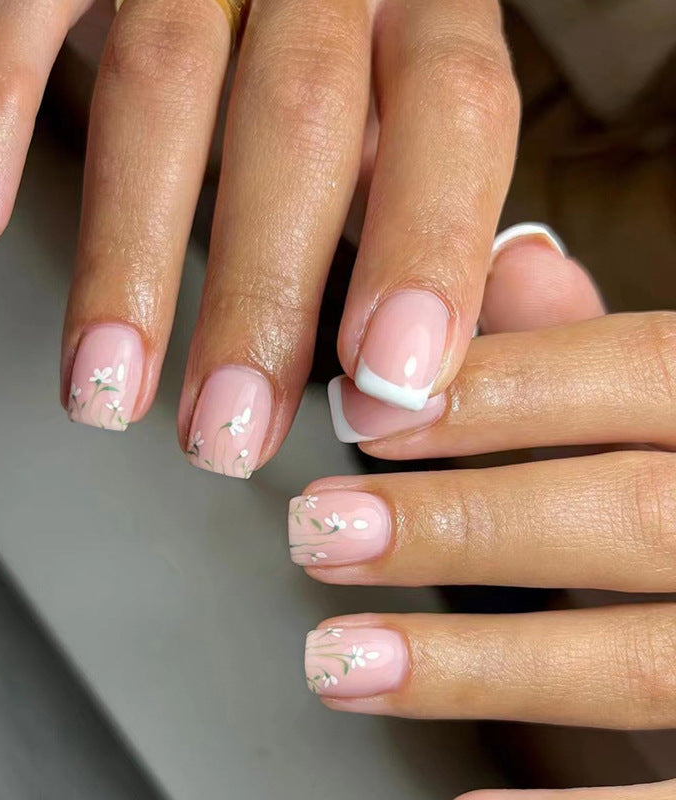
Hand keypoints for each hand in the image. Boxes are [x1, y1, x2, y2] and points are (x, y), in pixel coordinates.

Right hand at [0, 0, 518, 476]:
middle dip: (261, 296)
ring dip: (126, 256)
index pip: (453, 120)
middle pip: (297, 125)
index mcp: (425, 7)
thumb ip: (441, 208)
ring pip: (159, 90)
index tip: (388, 387)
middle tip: (228, 431)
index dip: (426, 253)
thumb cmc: (353, 39)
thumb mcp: (416, 103)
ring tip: (105, 386)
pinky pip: (20, 12)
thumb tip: (426, 364)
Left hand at [292, 230, 675, 797]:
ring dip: (473, 665)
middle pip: (624, 513)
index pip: (628, 372)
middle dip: (454, 525)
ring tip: (337, 659)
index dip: (490, 394)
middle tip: (316, 532)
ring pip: (642, 662)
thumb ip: (592, 342)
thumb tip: (510, 264)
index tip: (359, 414)